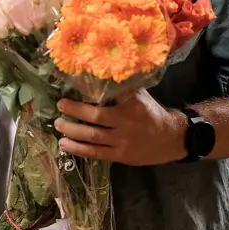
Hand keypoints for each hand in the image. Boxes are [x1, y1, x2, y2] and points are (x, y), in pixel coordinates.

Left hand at [54, 89, 185, 165]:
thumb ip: (123, 88)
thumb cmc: (151, 113)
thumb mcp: (142, 96)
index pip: (112, 94)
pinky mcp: (120, 155)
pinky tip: (65, 144)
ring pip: (93, 136)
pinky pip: (96, 153)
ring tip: (58, 125)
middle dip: (76, 111)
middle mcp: (126, 122)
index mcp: (133, 104)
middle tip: (60, 106)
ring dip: (73, 131)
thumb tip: (101, 74)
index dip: (93, 89)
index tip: (75, 83)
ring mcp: (122, 141)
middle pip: (97, 117)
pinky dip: (79, 149)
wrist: (170, 139)